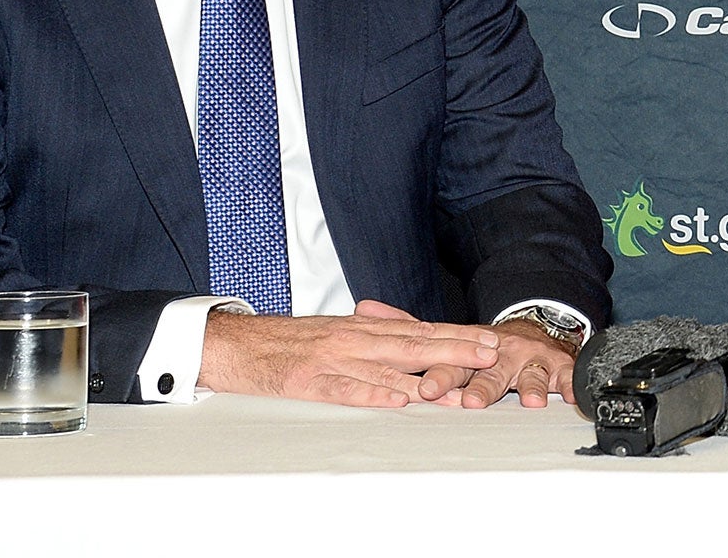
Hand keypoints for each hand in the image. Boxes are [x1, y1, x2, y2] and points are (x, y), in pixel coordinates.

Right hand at [198, 305, 502, 407]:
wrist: (236, 343)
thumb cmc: (290, 341)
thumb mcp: (338, 332)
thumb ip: (376, 337)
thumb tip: (417, 342)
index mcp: (363, 328)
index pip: (420, 329)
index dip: (458, 334)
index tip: (491, 340)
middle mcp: (354, 338)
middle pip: (414, 345)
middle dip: (456, 349)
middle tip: (491, 355)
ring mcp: (332, 359)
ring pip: (386, 367)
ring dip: (425, 376)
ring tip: (458, 385)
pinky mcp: (308, 381)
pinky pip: (345, 389)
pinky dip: (372, 393)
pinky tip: (397, 399)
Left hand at [358, 300, 576, 408]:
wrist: (540, 328)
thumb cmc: (487, 343)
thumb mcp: (447, 334)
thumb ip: (406, 326)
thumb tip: (363, 308)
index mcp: (469, 347)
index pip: (450, 361)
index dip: (438, 374)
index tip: (423, 388)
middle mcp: (500, 352)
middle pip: (488, 371)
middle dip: (480, 384)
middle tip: (471, 400)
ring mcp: (529, 359)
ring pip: (527, 374)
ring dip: (527, 385)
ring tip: (528, 400)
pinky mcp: (557, 366)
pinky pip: (565, 374)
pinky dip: (570, 383)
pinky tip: (571, 393)